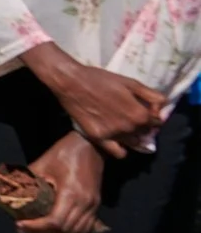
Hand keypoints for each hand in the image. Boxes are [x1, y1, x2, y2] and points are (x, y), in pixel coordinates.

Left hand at [18, 131, 103, 232]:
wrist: (91, 145)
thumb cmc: (64, 152)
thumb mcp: (42, 163)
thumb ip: (27, 180)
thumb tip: (7, 192)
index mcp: (71, 193)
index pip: (54, 221)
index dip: (36, 228)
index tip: (19, 225)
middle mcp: (85, 204)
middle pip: (65, 232)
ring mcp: (93, 207)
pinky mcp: (95, 207)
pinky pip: (86, 231)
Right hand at [25, 44, 168, 157]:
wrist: (71, 83)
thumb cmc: (101, 79)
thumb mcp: (130, 82)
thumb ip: (152, 96)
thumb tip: (162, 109)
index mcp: (139, 113)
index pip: (157, 122)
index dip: (153, 116)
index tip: (146, 111)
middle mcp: (129, 127)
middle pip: (145, 133)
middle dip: (143, 126)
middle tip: (131, 116)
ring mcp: (113, 135)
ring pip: (133, 143)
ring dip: (133, 136)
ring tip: (123, 126)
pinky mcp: (98, 138)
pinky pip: (118, 152)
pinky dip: (121, 149)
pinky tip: (118, 140)